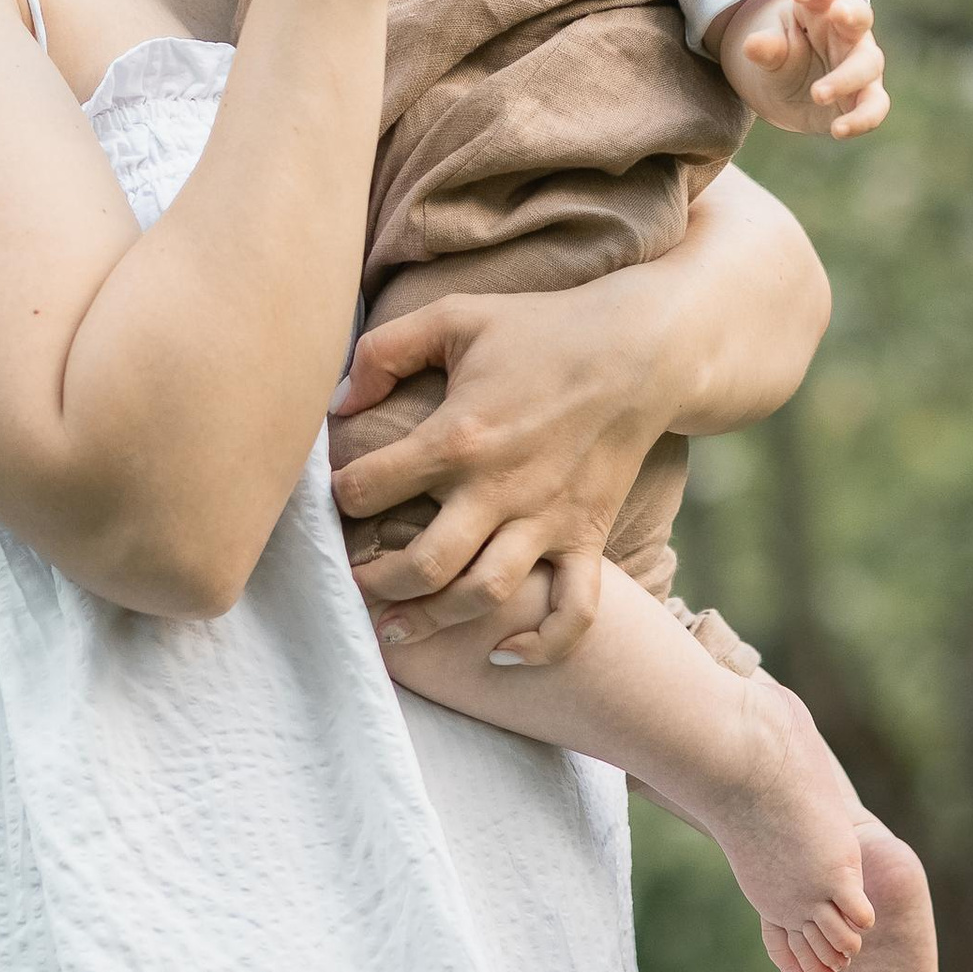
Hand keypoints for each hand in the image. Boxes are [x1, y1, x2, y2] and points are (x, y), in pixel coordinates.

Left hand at [327, 278, 669, 663]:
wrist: (640, 349)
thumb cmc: (542, 329)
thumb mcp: (455, 317)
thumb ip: (384, 351)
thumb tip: (338, 404)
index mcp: (459, 436)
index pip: (369, 488)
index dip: (337, 497)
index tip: (333, 500)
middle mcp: (500, 489)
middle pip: (424, 565)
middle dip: (375, 582)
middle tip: (351, 583)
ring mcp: (547, 520)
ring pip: (484, 595)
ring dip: (433, 621)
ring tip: (394, 628)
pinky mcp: (587, 536)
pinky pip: (575, 610)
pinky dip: (543, 644)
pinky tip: (504, 654)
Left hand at [725, 0, 887, 140]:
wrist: (787, 91)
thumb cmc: (782, 55)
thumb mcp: (768, 49)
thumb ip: (766, 47)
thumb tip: (752, 44)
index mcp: (820, 7)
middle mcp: (847, 31)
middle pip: (859, 15)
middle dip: (851, 13)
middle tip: (837, 13)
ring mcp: (861, 63)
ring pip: (868, 64)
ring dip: (845, 78)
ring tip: (817, 94)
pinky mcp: (865, 96)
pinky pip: (874, 105)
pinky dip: (861, 119)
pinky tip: (838, 130)